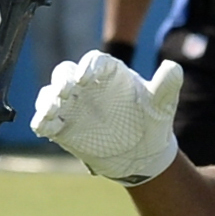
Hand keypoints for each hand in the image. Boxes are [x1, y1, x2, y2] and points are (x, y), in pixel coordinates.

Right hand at [33, 52, 182, 185]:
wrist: (143, 154)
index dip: (88, 67)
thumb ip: (166, 84)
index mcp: (108, 74)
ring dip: (48, 99)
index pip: (93, 61)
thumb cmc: (152, 122)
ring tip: (53, 109)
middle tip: (66, 90)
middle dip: (62, 80)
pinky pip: (44, 120)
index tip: (86, 78)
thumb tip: (173, 66)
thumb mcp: (162, 104)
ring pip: (50, 94)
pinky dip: (41, 121)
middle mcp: (86, 86)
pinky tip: (45, 126)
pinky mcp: (63, 127)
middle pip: (65, 72)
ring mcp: (72, 106)